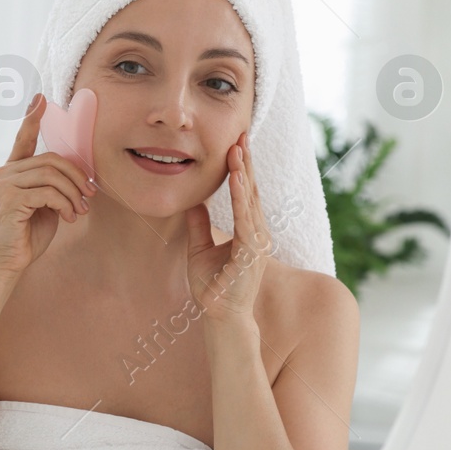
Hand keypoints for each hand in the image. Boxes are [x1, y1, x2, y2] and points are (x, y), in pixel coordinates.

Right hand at [0, 94, 97, 277]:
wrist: (4, 263)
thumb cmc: (25, 236)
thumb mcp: (44, 206)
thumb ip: (53, 187)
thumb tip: (78, 175)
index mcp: (11, 172)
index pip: (23, 139)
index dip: (32, 119)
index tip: (40, 99)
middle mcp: (3, 174)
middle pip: (51, 160)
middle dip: (77, 176)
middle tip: (90, 195)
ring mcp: (3, 185)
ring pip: (52, 175)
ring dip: (74, 193)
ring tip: (80, 211)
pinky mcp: (9, 199)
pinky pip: (48, 192)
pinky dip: (65, 204)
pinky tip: (68, 217)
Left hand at [186, 132, 269, 322]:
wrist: (220, 316)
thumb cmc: (213, 287)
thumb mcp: (199, 249)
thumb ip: (199, 225)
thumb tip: (193, 203)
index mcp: (248, 231)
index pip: (244, 193)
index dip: (241, 168)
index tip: (236, 143)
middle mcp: (256, 233)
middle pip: (250, 190)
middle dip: (246, 162)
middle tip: (241, 133)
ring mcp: (256, 242)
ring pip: (249, 200)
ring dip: (243, 173)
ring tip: (237, 149)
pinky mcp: (250, 252)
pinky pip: (245, 219)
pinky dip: (239, 198)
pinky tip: (235, 180)